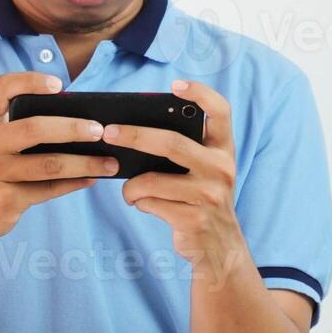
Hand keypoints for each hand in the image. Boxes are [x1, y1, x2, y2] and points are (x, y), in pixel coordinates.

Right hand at [0, 71, 120, 244]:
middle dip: (72, 128)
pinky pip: (48, 189)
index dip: (30, 80)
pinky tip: (92, 178)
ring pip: (48, 165)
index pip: (2, 87)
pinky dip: (74, 184)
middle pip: (34, 128)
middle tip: (100, 130)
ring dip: (84, 163)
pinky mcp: (6, 200)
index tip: (59, 85)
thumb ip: (14, 128)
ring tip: (110, 162)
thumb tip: (74, 120)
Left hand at [107, 78, 247, 277]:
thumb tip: (131, 130)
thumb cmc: (199, 198)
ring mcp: (210, 194)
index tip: (175, 85)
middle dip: (134, 136)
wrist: (219, 247)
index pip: (220, 111)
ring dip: (131, 186)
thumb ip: (183, 150)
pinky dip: (138, 202)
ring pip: (152, 179)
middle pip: (171, 142)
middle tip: (109, 132)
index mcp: (223, 149)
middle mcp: (221, 167)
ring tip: (130, 190)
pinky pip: (150, 202)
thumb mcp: (202, 170)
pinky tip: (143, 204)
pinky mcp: (194, 218)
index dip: (200, 94)